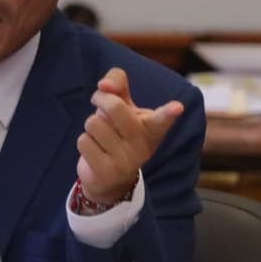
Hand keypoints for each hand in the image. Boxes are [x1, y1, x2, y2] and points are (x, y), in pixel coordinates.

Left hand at [76, 67, 183, 204]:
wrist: (110, 178)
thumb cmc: (118, 131)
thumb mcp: (123, 105)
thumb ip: (117, 83)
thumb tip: (104, 85)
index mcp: (152, 128)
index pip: (161, 119)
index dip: (169, 112)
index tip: (177, 107)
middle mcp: (142, 145)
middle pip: (114, 107)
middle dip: (101, 99)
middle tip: (101, 102)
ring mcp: (125, 161)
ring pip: (94, 123)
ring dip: (91, 126)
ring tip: (102, 136)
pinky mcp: (106, 172)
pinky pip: (83, 141)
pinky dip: (84, 142)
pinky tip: (96, 151)